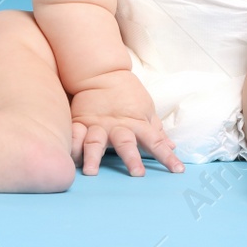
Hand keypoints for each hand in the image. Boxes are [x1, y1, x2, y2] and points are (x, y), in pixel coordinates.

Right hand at [68, 71, 183, 176]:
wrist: (101, 73)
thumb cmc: (127, 93)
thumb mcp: (147, 109)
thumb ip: (157, 131)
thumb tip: (172, 147)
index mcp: (137, 123)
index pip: (156, 141)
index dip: (167, 157)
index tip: (178, 170)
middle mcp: (117, 126)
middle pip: (126, 143)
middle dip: (132, 158)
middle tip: (137, 174)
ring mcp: (97, 125)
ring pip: (95, 141)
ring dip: (93, 157)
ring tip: (90, 171)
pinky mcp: (80, 122)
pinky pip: (74, 135)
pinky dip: (71, 146)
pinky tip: (69, 158)